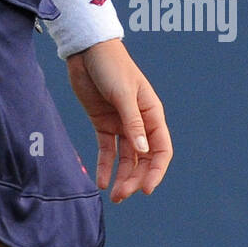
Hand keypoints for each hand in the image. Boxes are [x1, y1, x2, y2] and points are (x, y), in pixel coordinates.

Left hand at [66, 40, 171, 202]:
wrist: (86, 50)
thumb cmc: (110, 66)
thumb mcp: (122, 93)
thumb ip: (132, 122)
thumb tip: (143, 150)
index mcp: (151, 113)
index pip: (161, 149)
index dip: (156, 171)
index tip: (146, 189)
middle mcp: (139, 122)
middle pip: (143, 158)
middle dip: (135, 179)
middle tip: (122, 195)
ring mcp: (121, 124)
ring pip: (127, 158)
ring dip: (122, 177)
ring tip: (114, 196)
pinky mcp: (103, 123)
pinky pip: (107, 150)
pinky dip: (106, 166)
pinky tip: (101, 182)